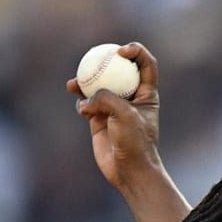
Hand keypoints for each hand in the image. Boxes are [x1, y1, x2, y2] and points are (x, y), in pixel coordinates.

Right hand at [67, 42, 160, 192]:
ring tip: (74, 84)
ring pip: (98, 87)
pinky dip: (82, 104)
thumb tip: (85, 98)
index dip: (136, 51)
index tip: (121, 50)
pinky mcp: (99, 120)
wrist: (129, 171)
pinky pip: (87, 104)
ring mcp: (114, 108)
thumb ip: (106, 98)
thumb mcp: (124, 115)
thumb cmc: (135, 142)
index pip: (145, 64)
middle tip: (92, 57)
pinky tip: (81, 109)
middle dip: (104, 61)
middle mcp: (131, 98)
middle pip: (118, 71)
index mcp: (147, 93)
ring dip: (85, 82)